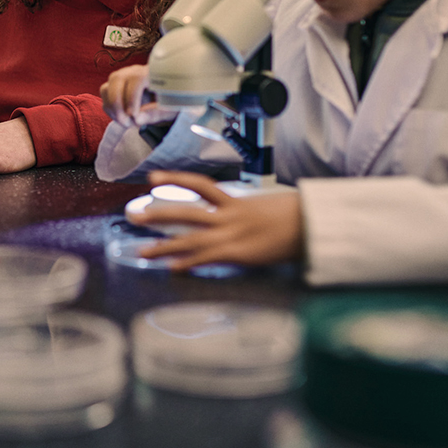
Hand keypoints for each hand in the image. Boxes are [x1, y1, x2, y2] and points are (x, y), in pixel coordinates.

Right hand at [100, 65, 174, 126]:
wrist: (166, 97)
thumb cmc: (171, 101)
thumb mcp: (169, 109)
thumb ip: (155, 113)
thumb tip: (137, 118)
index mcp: (151, 72)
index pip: (136, 79)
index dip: (132, 98)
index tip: (134, 115)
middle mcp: (134, 71)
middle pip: (116, 79)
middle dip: (117, 104)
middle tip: (126, 122)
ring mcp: (122, 77)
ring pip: (107, 86)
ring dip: (111, 107)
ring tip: (124, 122)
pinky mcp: (115, 85)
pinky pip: (104, 94)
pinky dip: (109, 108)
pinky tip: (121, 118)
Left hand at [129, 170, 303, 270]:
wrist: (312, 221)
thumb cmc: (297, 214)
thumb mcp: (270, 205)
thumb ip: (251, 209)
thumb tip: (246, 215)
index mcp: (236, 200)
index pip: (199, 185)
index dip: (175, 179)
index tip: (154, 178)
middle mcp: (228, 215)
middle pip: (186, 212)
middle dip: (158, 215)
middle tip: (134, 215)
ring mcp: (232, 233)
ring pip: (189, 238)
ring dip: (164, 246)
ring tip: (142, 251)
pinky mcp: (238, 252)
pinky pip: (206, 258)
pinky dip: (187, 264)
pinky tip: (172, 269)